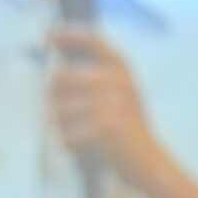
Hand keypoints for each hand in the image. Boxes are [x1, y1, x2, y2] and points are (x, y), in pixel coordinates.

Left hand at [48, 25, 171, 196]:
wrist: (149, 162)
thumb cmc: (129, 130)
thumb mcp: (120, 95)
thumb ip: (93, 79)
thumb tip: (54, 70)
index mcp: (122, 69)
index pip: (92, 41)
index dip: (68, 34)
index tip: (47, 35)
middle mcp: (118, 80)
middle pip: (60, 78)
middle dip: (52, 99)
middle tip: (59, 115)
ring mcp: (112, 102)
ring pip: (58, 110)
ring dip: (61, 126)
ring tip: (79, 134)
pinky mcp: (105, 126)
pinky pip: (66, 134)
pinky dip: (69, 144)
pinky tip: (84, 146)